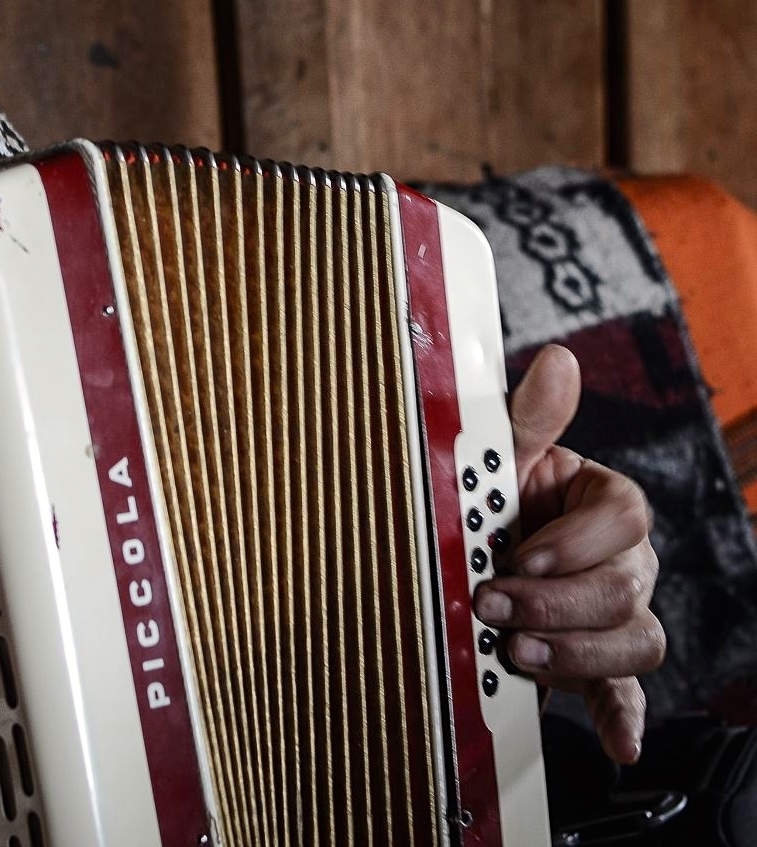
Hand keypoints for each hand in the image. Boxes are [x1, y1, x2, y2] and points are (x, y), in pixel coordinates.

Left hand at [472, 344, 664, 763]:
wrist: (465, 551)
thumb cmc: (490, 497)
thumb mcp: (501, 457)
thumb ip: (529, 415)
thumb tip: (558, 359)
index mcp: (605, 504)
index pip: (626, 518)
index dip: (577, 540)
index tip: (522, 550)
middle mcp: (622, 561)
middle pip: (626, 589)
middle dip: (557, 602)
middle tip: (494, 606)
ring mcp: (613, 616)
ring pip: (636, 641)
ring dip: (578, 654)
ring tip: (516, 656)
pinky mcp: (596, 665)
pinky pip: (627, 694)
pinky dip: (622, 717)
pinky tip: (617, 741)